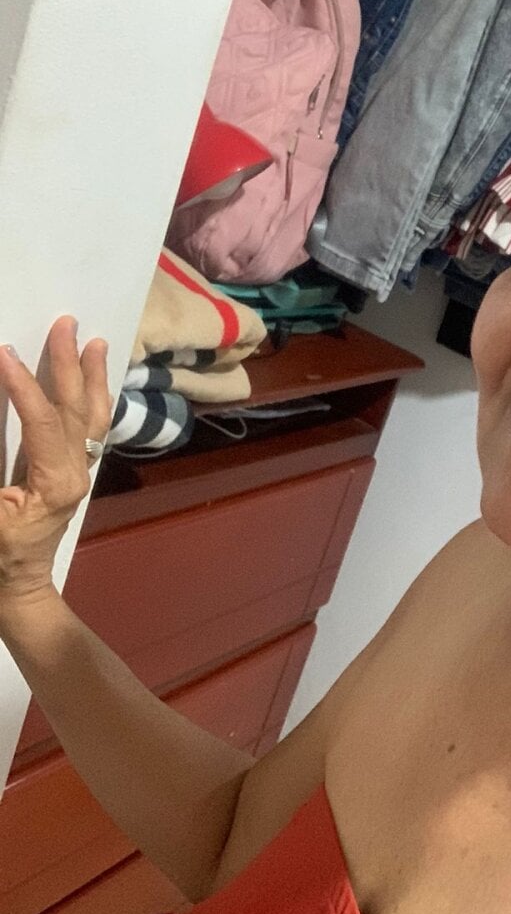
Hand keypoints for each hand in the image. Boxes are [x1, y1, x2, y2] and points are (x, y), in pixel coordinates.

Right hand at [0, 316, 110, 607]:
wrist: (12, 591)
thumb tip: (2, 414)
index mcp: (57, 484)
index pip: (42, 422)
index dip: (22, 386)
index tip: (3, 350)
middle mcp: (78, 474)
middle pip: (75, 410)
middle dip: (70, 364)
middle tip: (67, 322)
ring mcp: (79, 473)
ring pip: (90, 417)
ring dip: (91, 377)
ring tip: (97, 341)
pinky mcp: (72, 474)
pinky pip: (86, 429)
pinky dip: (89, 399)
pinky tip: (91, 379)